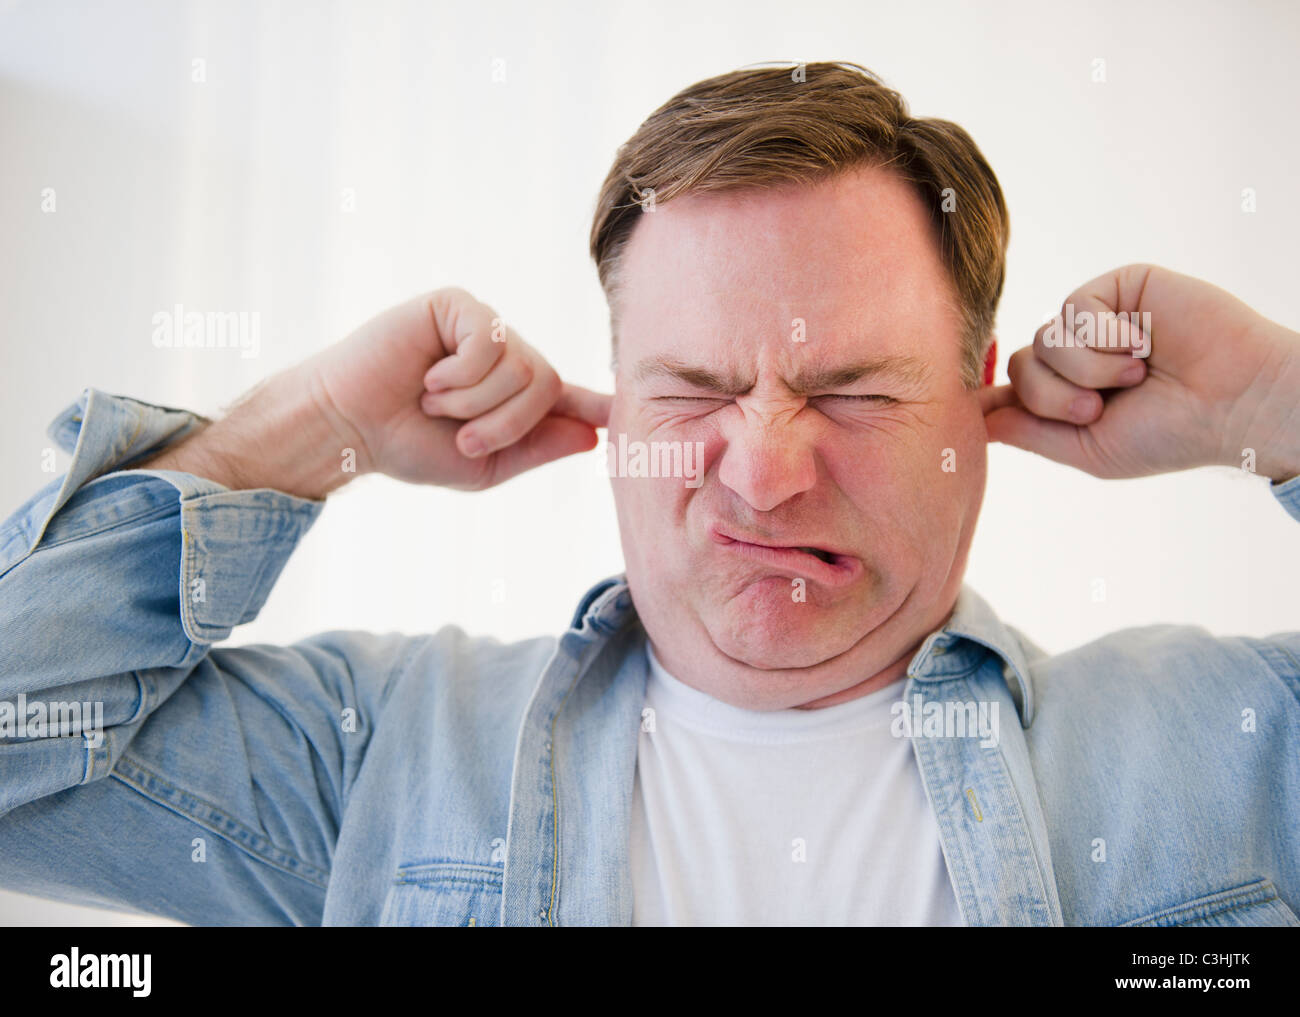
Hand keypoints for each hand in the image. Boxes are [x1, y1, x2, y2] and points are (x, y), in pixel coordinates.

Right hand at [310, 287, 610, 490]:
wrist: (350, 427)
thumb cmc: (409, 446)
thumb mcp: (481, 463)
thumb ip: (535, 448)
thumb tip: (592, 435)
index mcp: (514, 397)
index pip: (570, 396)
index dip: (600, 403)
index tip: (633, 407)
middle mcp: (506, 357)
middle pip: (548, 384)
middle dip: (506, 423)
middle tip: (461, 437)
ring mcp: (484, 327)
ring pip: (523, 365)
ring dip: (474, 402)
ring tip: (433, 403)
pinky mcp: (457, 305)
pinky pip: (490, 342)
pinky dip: (460, 374)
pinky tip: (427, 376)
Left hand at [981, 264, 1299, 482]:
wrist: (1233, 404)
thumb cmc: (1168, 434)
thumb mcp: (1086, 450)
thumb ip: (1028, 432)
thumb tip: (974, 420)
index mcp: (1068, 394)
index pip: (1010, 390)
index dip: (989, 399)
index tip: (968, 411)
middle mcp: (1077, 356)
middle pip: (1018, 368)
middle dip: (1051, 397)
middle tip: (1097, 409)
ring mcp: (1096, 321)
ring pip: (1041, 340)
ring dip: (1085, 369)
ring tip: (1135, 377)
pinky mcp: (1117, 288)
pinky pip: (1072, 310)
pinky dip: (1103, 338)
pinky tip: (1141, 345)